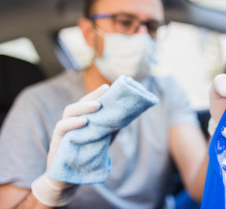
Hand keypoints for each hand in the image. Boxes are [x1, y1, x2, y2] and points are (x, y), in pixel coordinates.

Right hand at [31, 84, 108, 206]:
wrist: (69, 178)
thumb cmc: (85, 157)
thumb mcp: (101, 141)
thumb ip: (110, 130)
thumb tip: (127, 118)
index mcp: (80, 120)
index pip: (87, 103)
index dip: (96, 94)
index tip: (108, 87)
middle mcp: (70, 122)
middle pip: (78, 104)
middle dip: (91, 96)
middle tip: (104, 92)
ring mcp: (62, 130)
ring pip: (69, 112)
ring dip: (83, 107)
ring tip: (97, 105)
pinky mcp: (57, 141)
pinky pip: (62, 128)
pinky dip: (72, 123)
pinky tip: (83, 121)